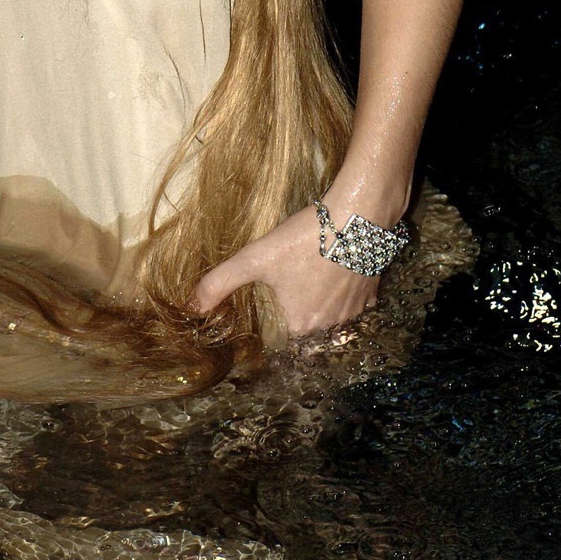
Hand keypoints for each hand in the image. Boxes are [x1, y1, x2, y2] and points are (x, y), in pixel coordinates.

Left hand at [189, 200, 382, 339]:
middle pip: (306, 332)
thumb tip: (189, 307)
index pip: (279, 342)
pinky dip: (343, 296)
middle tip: (286, 291)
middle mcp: (329, 328)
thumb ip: (219, 283)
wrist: (358, 217)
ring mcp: (354, 312)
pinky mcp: (371, 294)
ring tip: (307, 282)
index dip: (270, 326)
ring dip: (319, 308)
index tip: (266, 308)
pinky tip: (333, 276)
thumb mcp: (254, 258)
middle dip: (295, 317)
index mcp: (299, 325)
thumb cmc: (304, 240)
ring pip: (331, 320)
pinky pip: (354, 305)